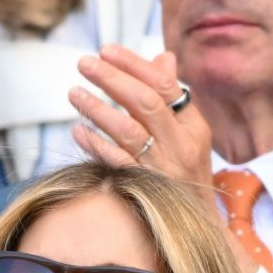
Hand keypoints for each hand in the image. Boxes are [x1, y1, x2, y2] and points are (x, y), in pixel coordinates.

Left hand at [70, 46, 214, 199]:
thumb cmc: (188, 170)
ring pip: (128, 131)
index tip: (106, 50)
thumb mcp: (191, 133)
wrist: (197, 221)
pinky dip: (95, 145)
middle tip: (85, 64)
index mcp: (193, 126)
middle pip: (145, 103)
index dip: (134, 65)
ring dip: (98, 110)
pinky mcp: (145, 188)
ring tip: (75, 93)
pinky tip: (78, 131)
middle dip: (113, 79)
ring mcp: (162, 168)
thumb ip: (173, 95)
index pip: (164, 86)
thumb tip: (163, 56)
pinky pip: (116, 162)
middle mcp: (179, 145)